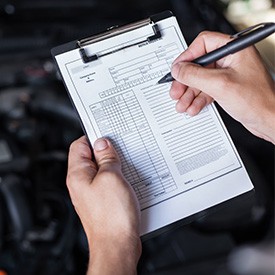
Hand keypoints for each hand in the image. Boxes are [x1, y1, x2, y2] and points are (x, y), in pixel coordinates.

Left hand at [66, 136, 140, 274]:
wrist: (118, 245)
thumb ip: (106, 157)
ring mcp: (92, 193)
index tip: (108, 135)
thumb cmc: (112, 217)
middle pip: (91, 157)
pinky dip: (118, 178)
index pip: (79, 145)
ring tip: (125, 167)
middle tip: (120, 152)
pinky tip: (127, 180)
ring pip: (102, 170)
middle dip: (106, 152)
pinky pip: (108, 183)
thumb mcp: (112, 177)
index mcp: (78, 175)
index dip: (93, 137)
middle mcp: (82, 184)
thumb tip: (103, 143)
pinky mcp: (103, 201)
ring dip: (114, 166)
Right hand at [170, 31, 274, 143]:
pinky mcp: (226, 88)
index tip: (177, 69)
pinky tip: (193, 107)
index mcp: (235, 49)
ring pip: (200, 80)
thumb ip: (195, 75)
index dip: (187, 56)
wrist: (268, 120)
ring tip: (182, 103)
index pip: (203, 44)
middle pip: (199, 65)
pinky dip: (198, 99)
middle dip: (185, 80)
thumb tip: (178, 69)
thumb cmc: (258, 100)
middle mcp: (230, 59)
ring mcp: (228, 74)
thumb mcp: (220, 85)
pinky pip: (206, 90)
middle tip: (176, 90)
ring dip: (189, 93)